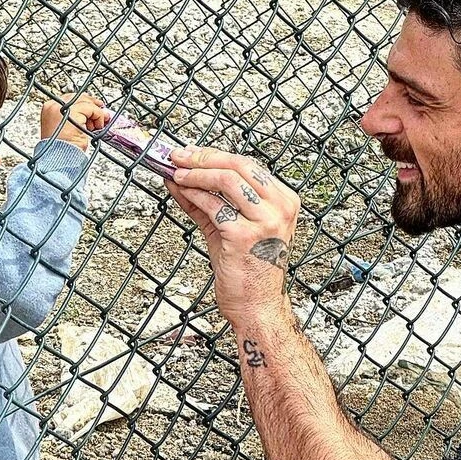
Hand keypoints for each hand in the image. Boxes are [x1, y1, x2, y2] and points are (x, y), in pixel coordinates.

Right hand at [40, 93, 106, 150]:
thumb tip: (91, 115)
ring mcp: (61, 108)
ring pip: (86, 102)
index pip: (70, 99)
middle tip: (103, 113)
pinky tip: (98, 127)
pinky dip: (99, 116)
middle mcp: (53, 106)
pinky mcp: (72, 113)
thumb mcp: (68, 129)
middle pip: (78, 97)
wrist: (58, 158)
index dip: (86, 103)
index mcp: (50, 109)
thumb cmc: (63, 149)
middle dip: (93, 105)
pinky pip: (91, 109)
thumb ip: (77, 118)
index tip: (96, 108)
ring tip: (98, 126)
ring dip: (96, 113)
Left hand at [165, 146, 299, 325]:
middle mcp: (280, 208)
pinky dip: (193, 194)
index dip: (215, 155)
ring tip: (176, 172)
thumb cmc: (248, 271)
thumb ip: (206, 201)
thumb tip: (179, 177)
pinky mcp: (245, 235)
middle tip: (178, 156)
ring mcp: (265, 221)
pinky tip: (180, 191)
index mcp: (284, 201)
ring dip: (196, 173)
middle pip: (239, 165)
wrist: (256, 306)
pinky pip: (214, 205)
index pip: (248, 165)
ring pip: (227, 179)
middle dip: (204, 157)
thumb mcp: (228, 228)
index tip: (191, 153)